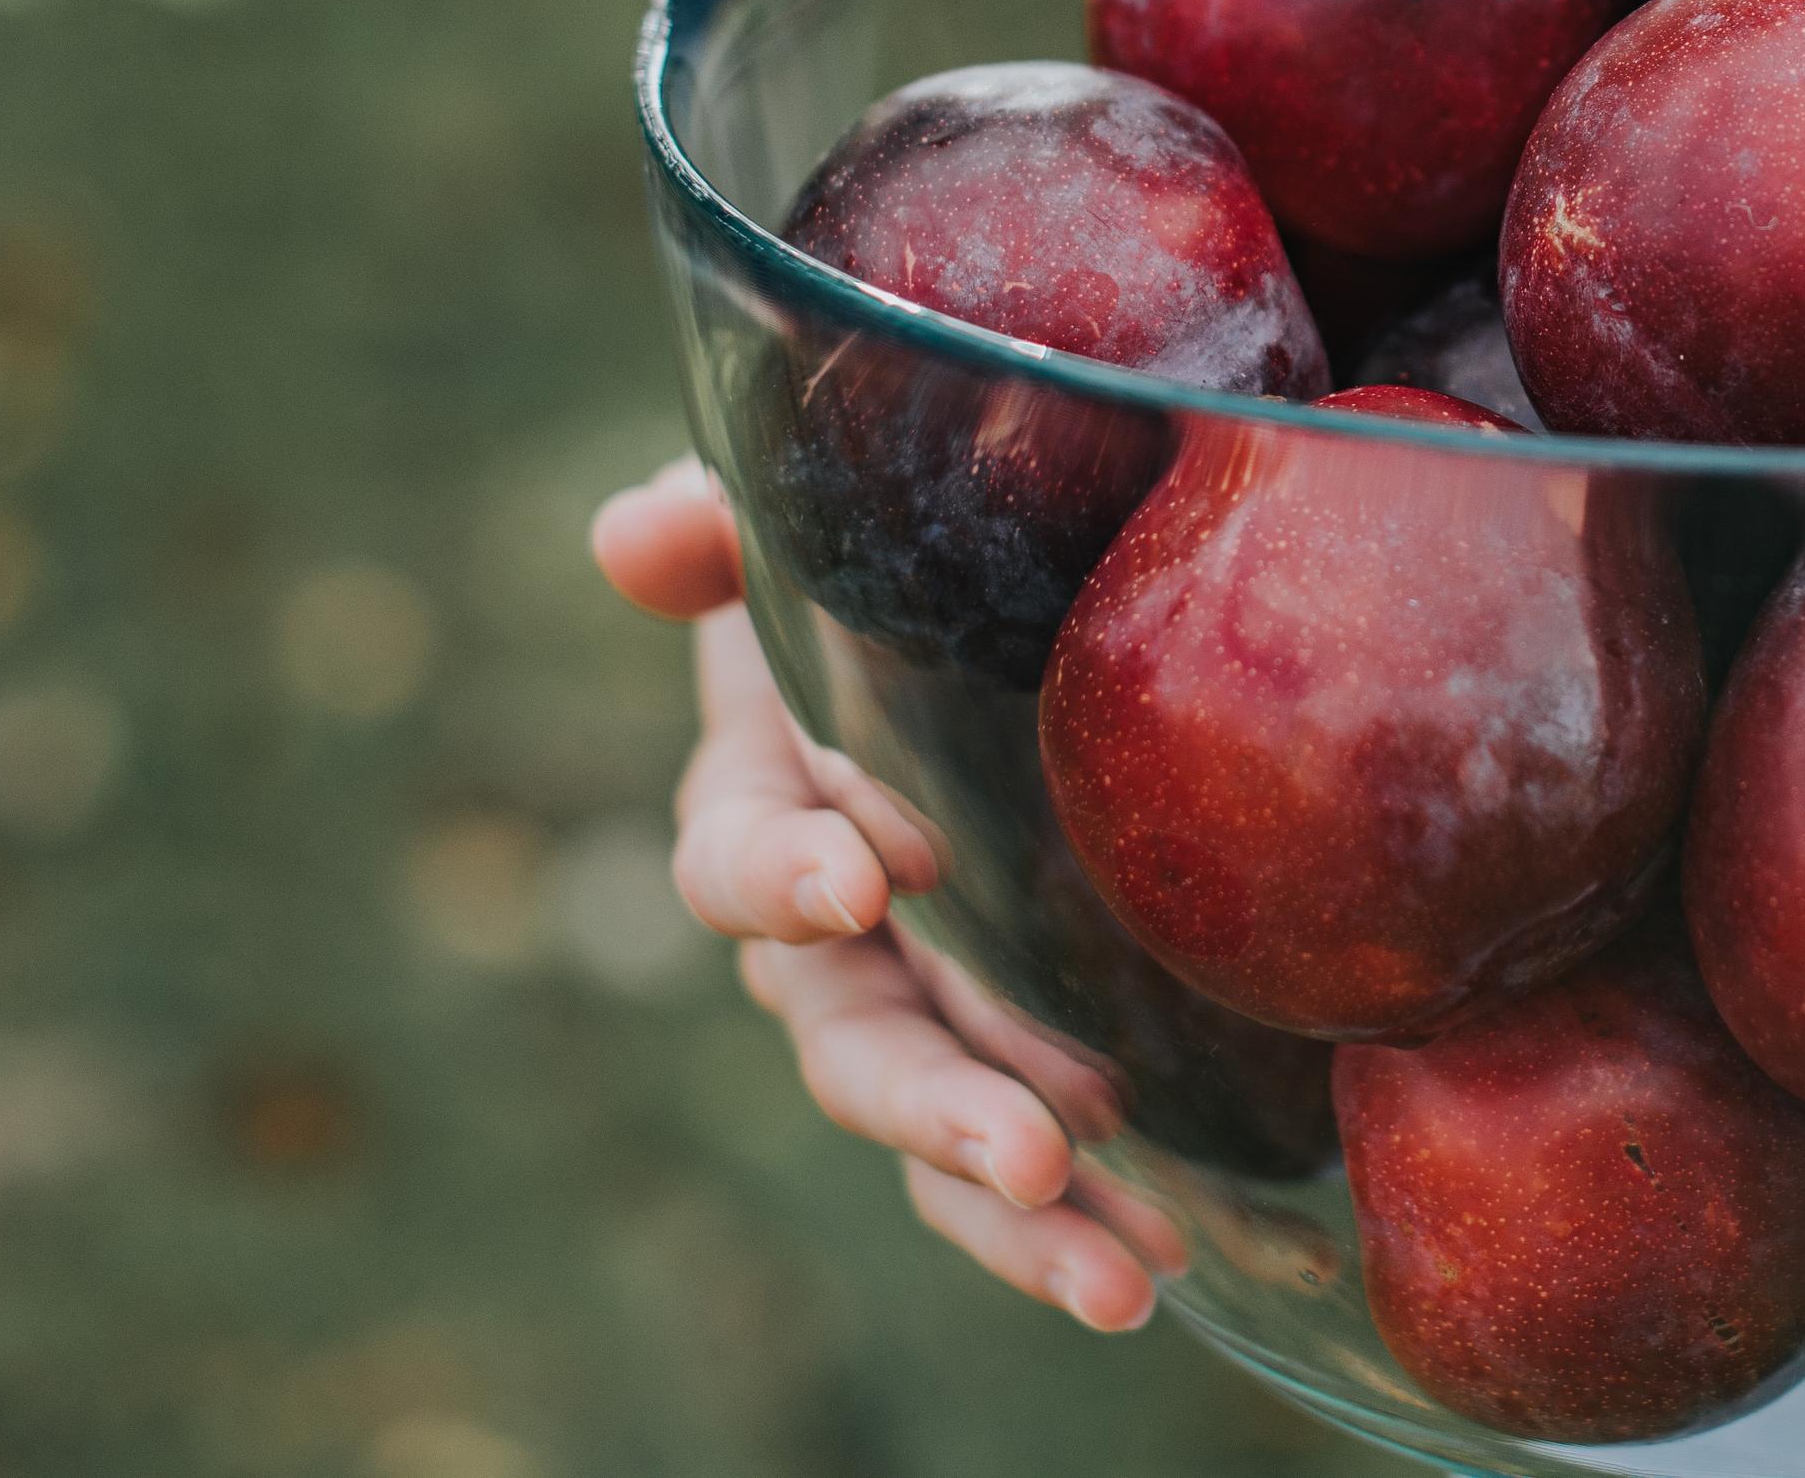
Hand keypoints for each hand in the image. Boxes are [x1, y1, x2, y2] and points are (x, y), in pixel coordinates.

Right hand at [589, 460, 1184, 1330]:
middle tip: (1027, 1150)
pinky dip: (1090, 1220)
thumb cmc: (894, 573)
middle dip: (934, 1106)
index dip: (783, 873)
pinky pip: (1043, 1160)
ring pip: (948, 1135)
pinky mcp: (1032, 1055)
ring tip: (1120, 1275)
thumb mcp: (815, 533)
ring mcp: (934, 1010)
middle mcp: (839, 937)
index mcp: (768, 804)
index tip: (868, 876)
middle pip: (856, 1042)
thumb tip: (637, 535)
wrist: (1013, 617)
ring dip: (1020, 1217)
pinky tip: (1167, 1262)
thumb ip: (725, 530)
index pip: (740, 858)